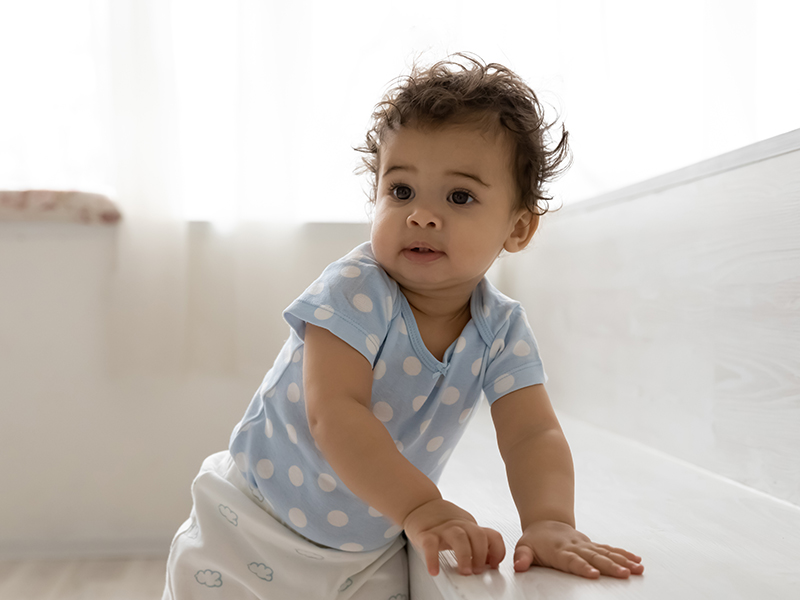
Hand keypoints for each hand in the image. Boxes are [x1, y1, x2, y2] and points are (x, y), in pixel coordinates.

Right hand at [403, 499, 505, 576]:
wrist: (421, 504)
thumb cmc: (443, 521)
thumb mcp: (465, 529)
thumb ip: (478, 544)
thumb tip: (490, 562)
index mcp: (471, 527)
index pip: (492, 536)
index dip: (497, 551)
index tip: (494, 565)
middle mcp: (459, 526)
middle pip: (478, 536)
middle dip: (481, 555)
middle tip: (478, 571)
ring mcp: (443, 529)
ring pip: (459, 537)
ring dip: (465, 556)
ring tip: (464, 571)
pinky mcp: (426, 534)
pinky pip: (430, 545)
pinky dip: (433, 559)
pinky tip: (435, 569)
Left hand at [513, 520, 643, 578]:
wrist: (546, 522)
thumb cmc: (535, 539)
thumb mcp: (523, 547)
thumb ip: (522, 557)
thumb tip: (519, 566)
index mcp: (559, 550)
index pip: (572, 560)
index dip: (582, 567)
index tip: (594, 574)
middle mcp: (575, 546)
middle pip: (594, 557)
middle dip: (610, 566)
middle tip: (623, 574)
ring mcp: (586, 545)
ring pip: (606, 552)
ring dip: (622, 560)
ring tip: (637, 569)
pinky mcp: (593, 545)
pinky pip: (610, 549)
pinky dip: (624, 554)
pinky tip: (637, 561)